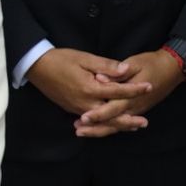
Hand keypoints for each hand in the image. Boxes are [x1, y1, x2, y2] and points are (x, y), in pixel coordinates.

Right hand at [26, 48, 150, 117]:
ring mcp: (77, 108)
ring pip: (101, 121)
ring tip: (133, 126)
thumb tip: (126, 69)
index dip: (134, 89)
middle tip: (144, 122)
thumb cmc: (61, 59)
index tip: (149, 87)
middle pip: (111, 115)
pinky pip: (92, 121)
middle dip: (128, 120)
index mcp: (89, 88)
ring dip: (118, 125)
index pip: (117, 91)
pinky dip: (104, 124)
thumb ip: (106, 66)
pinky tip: (112, 124)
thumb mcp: (85, 58)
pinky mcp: (72, 109)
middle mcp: (84, 103)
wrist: (36, 67)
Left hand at [75, 49, 183, 137]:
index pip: (111, 108)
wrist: (172, 69)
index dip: (97, 115)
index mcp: (131, 95)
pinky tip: (99, 128)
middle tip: (78, 130)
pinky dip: (110, 127)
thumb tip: (100, 78)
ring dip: (100, 130)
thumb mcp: (135, 63)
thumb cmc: (152, 64)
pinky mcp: (137, 110)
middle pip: (112, 122)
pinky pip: (122, 122)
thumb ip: (117, 73)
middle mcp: (134, 107)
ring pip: (117, 125)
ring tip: (83, 131)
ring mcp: (136, 110)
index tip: (83, 118)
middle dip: (95, 128)